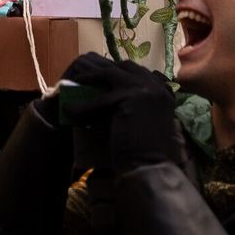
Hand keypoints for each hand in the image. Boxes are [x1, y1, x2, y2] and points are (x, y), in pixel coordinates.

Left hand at [58, 53, 178, 169]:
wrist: (149, 166)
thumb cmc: (147, 149)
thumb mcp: (148, 117)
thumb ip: (141, 102)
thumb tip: (118, 92)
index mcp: (165, 91)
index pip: (140, 73)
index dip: (121, 73)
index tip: (105, 77)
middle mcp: (157, 86)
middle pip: (126, 67)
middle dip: (106, 70)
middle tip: (89, 76)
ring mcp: (145, 89)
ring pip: (110, 75)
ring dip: (91, 77)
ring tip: (77, 82)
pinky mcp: (128, 97)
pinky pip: (100, 98)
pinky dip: (83, 104)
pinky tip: (69, 109)